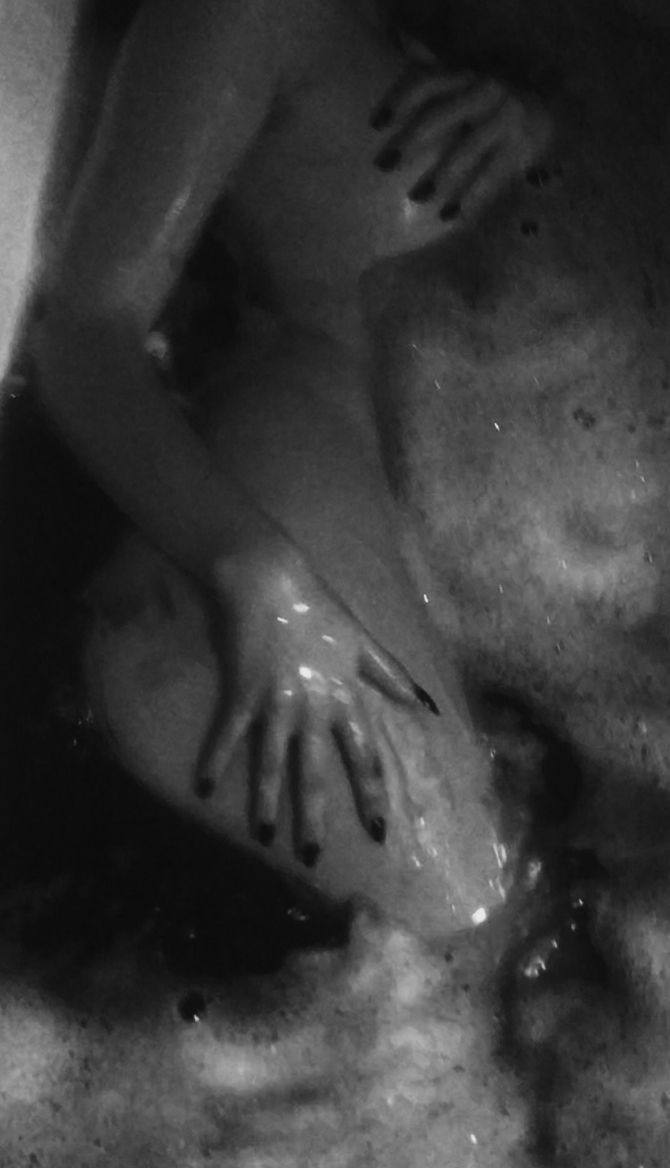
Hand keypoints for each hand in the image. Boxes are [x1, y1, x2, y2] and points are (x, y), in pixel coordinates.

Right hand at [195, 537, 438, 866]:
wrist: (272, 581)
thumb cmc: (321, 610)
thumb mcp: (364, 643)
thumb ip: (393, 677)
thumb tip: (428, 708)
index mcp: (345, 698)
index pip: (365, 756)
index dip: (372, 795)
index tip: (379, 831)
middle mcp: (312, 708)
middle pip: (316, 772)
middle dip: (315, 817)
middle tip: (313, 856)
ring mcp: (275, 703)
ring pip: (271, 763)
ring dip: (267, 802)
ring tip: (265, 837)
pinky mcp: (242, 694)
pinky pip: (228, 735)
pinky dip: (215, 761)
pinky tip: (204, 790)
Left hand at [371, 59, 551, 222]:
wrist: (546, 109)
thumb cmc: (489, 105)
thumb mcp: (465, 87)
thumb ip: (436, 84)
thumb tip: (398, 72)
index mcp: (464, 77)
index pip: (427, 82)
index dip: (400, 99)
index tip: (376, 124)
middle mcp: (484, 91)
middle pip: (440, 114)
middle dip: (410, 140)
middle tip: (385, 165)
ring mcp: (504, 118)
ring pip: (467, 148)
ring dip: (441, 175)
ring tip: (418, 197)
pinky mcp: (520, 148)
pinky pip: (492, 176)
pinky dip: (471, 198)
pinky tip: (450, 216)